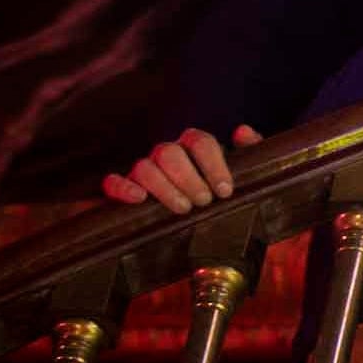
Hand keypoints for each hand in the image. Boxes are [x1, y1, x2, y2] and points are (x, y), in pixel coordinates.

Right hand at [104, 125, 261, 212]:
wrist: (201, 231)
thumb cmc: (222, 199)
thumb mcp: (243, 177)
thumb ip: (250, 152)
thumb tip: (242, 131)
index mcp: (194, 147)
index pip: (201, 142)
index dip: (214, 164)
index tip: (225, 190)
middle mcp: (167, 154)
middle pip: (170, 153)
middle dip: (188, 178)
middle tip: (204, 202)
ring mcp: (143, 170)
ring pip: (144, 167)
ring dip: (164, 188)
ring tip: (183, 209)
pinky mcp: (123, 190)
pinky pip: (112, 182)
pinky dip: (122, 188)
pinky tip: (139, 200)